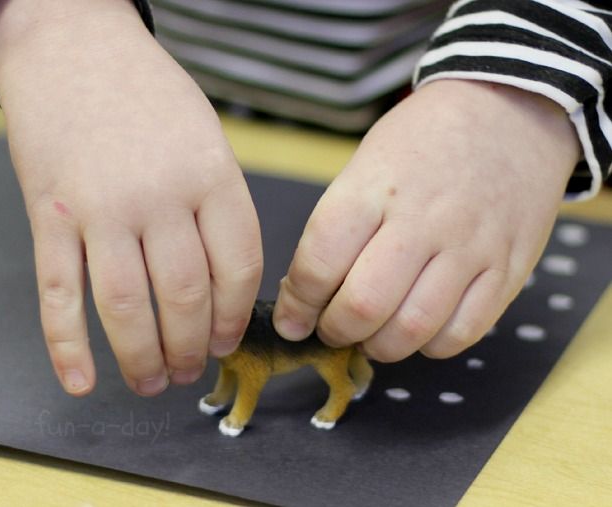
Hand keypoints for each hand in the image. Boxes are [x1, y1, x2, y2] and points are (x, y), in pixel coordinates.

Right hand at [0, 0, 261, 394]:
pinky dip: (67, 347)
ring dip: (143, 358)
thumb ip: (221, 205)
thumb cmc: (150, 97)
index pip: (239, 267)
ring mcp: (100, 208)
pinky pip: (59, 294)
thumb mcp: (209, 138)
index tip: (230, 339)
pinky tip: (81, 381)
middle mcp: (160, 196)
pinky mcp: (51, 215)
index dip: (237, 315)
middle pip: (186, 297)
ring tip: (155, 382)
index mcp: (212, 175)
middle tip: (193, 371)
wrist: (76, 49)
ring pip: (127, 307)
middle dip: (194, 347)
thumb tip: (227, 282)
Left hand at [273, 79, 579, 360]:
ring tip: (370, 336)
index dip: (297, 305)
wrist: (507, 109)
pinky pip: (463, 332)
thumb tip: (307, 295)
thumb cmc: (422, 140)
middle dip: (334, 331)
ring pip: (413, 329)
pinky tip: (419, 330)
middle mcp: (422, 221)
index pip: (320, 264)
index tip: (292, 319)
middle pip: (364, 306)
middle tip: (330, 329)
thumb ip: (338, 228)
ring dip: (379, 347)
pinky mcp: (508, 268)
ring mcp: (470, 247)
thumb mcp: (366, 164)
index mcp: (374, 189)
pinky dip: (430, 346)